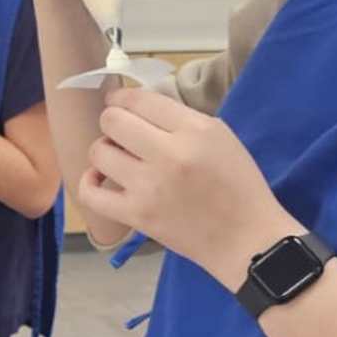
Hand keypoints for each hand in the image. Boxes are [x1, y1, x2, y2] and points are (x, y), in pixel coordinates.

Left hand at [79, 88, 300, 289]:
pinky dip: (90, 181)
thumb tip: (138, 109)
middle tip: (123, 131)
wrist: (246, 239)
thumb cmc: (238, 185)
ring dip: (105, 150)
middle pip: (112, 121)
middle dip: (113, 121)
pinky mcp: (137, 216)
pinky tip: (103, 178)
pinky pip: (92, 193)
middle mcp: (168, 154)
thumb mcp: (220, 135)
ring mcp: (148, 187)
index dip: (121, 97)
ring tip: (120, 157)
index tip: (118, 101)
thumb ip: (179, 118)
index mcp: (194, 130)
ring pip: (98, 152)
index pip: (140, 100)